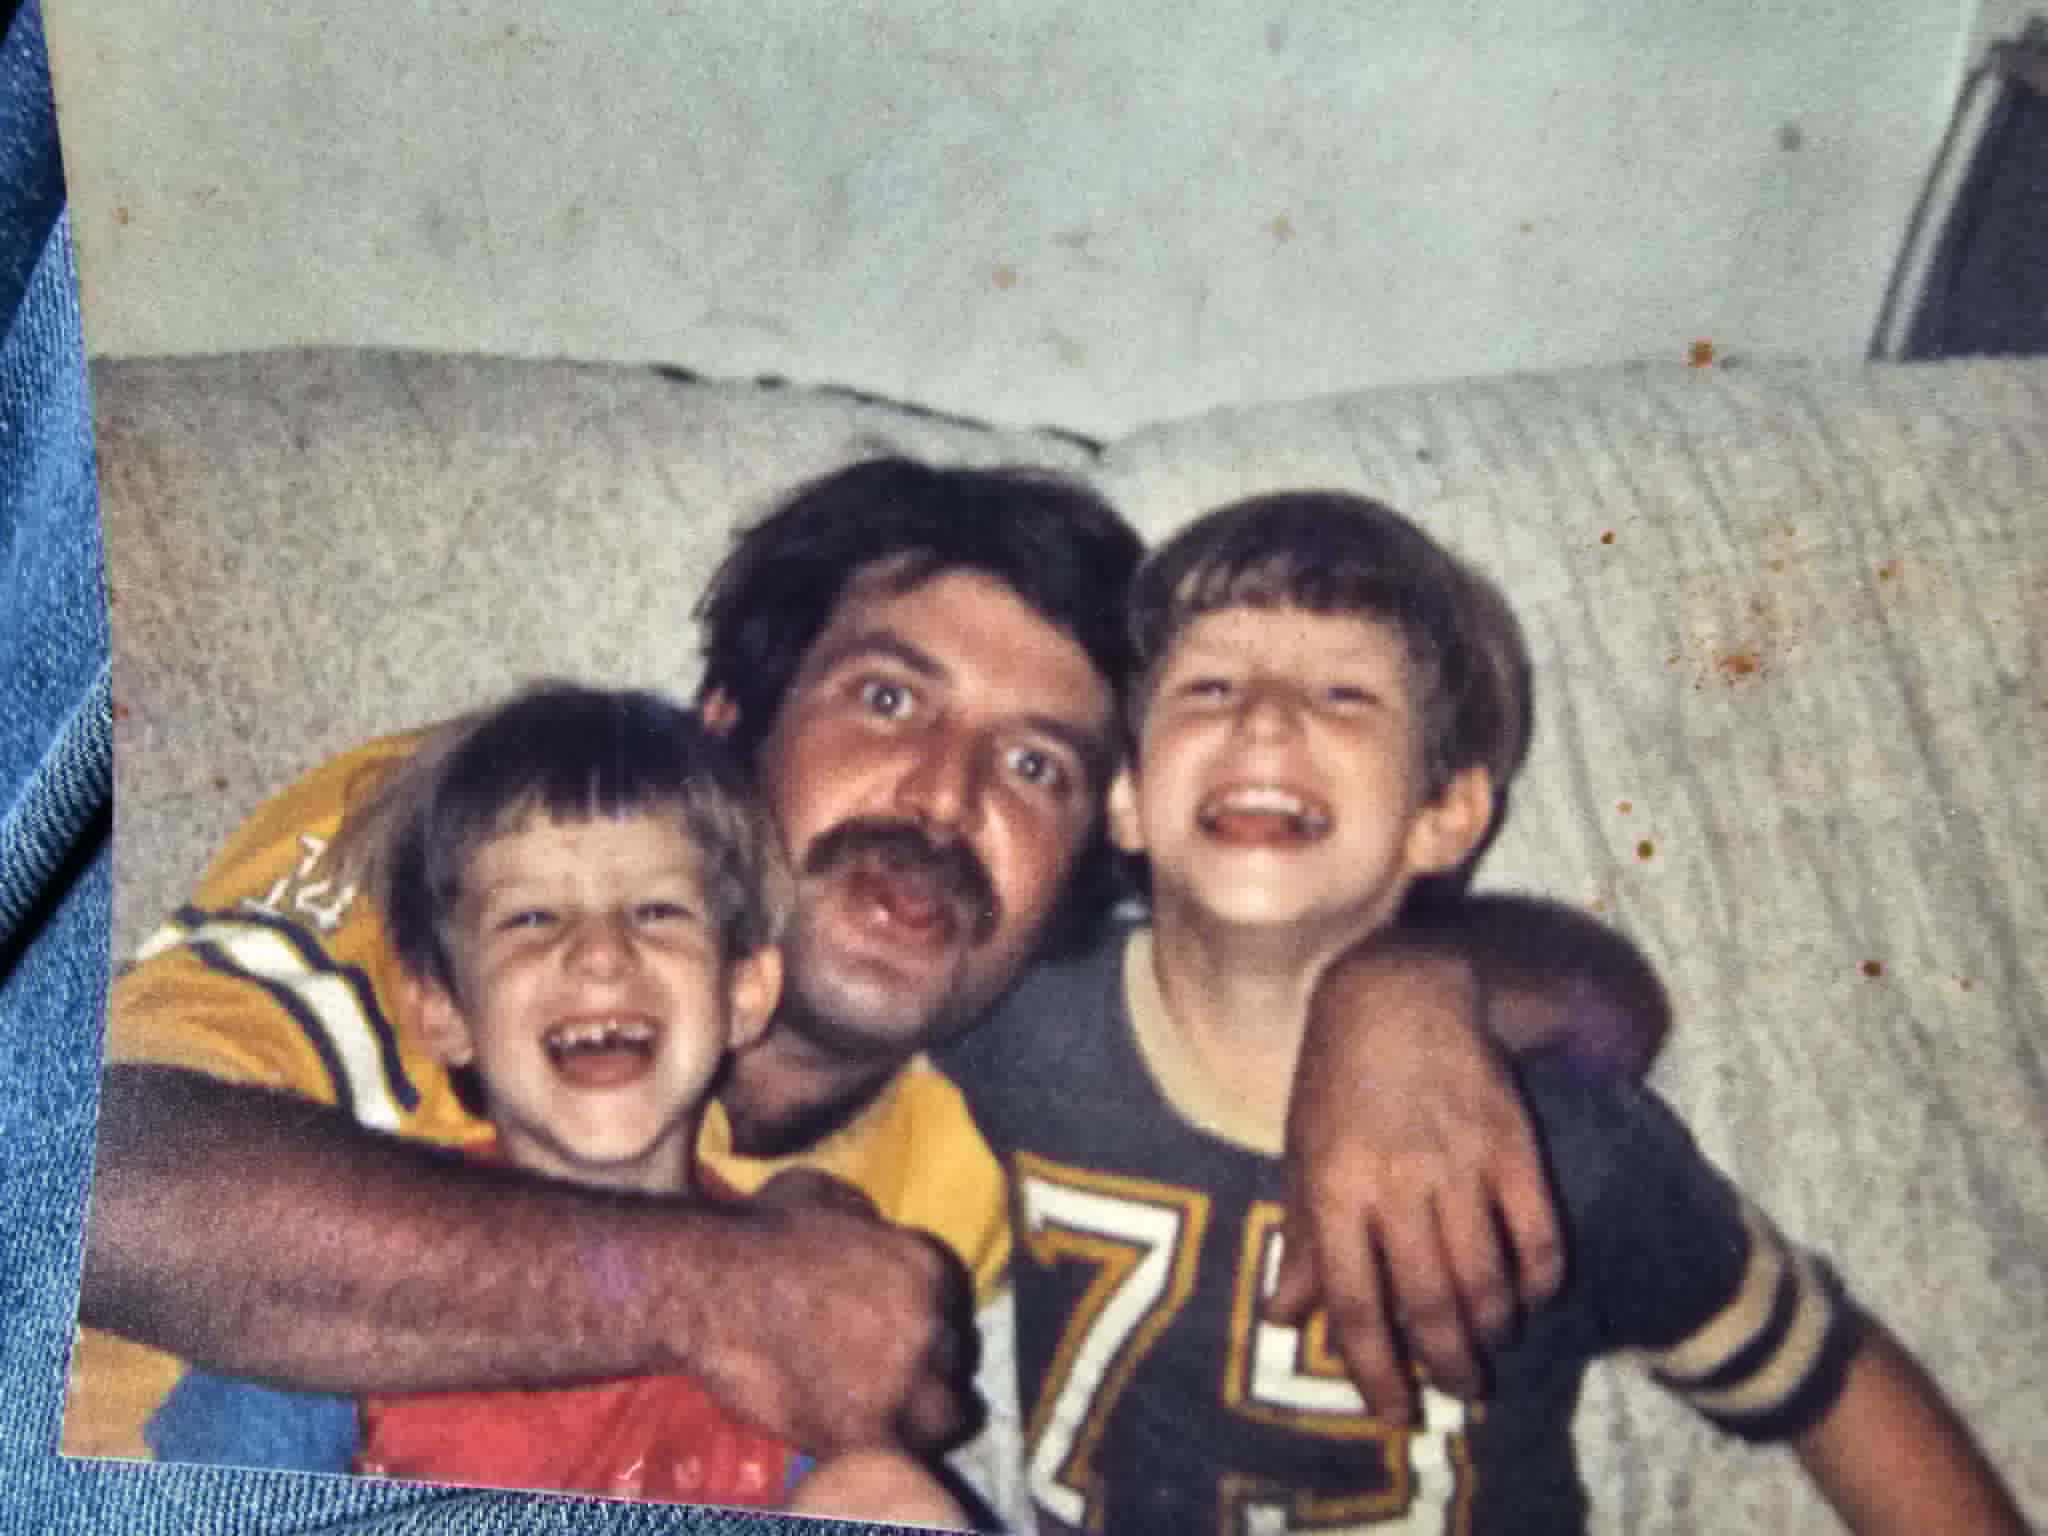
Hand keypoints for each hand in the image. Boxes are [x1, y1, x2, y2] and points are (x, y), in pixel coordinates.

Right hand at [692, 1168, 979, 1457]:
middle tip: (883, 1375)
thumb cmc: (758, 1235)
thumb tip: (876, 1236)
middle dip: (924, 1366)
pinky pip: (909, 1454)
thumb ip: (869, 1223)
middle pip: (952, 1357)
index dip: (922, 1322)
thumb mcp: (830, 1197)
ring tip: (885, 1416)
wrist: (710, 1290)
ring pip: (947, 1412)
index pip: (951, 1307)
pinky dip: (889, 1450)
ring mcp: (908, 1381)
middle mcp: (933, 1322)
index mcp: (929, 1266)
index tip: (895, 1334)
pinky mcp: (874, 1433)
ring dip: (921, 1414)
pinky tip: (861, 1440)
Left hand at [1267, 944, 1562, 1421]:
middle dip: (1449, 1366)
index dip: (1375, 1371)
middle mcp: (1398, 1182)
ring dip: (1493, 1331)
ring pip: (1487, 1280)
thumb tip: (1285, 1318)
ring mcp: (1460, 1163)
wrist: (1396, 993)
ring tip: (1489, 1349)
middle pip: (1431, 1304)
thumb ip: (1304, 1239)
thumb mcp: (1302, 1155)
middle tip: (1461, 1391)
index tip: (1394, 1413)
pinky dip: (1539, 1279)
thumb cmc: (1337, 1081)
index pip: (1355, 1304)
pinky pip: (1537, 1234)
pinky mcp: (1513, 1143)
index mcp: (1335, 1188)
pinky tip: (1532, 1297)